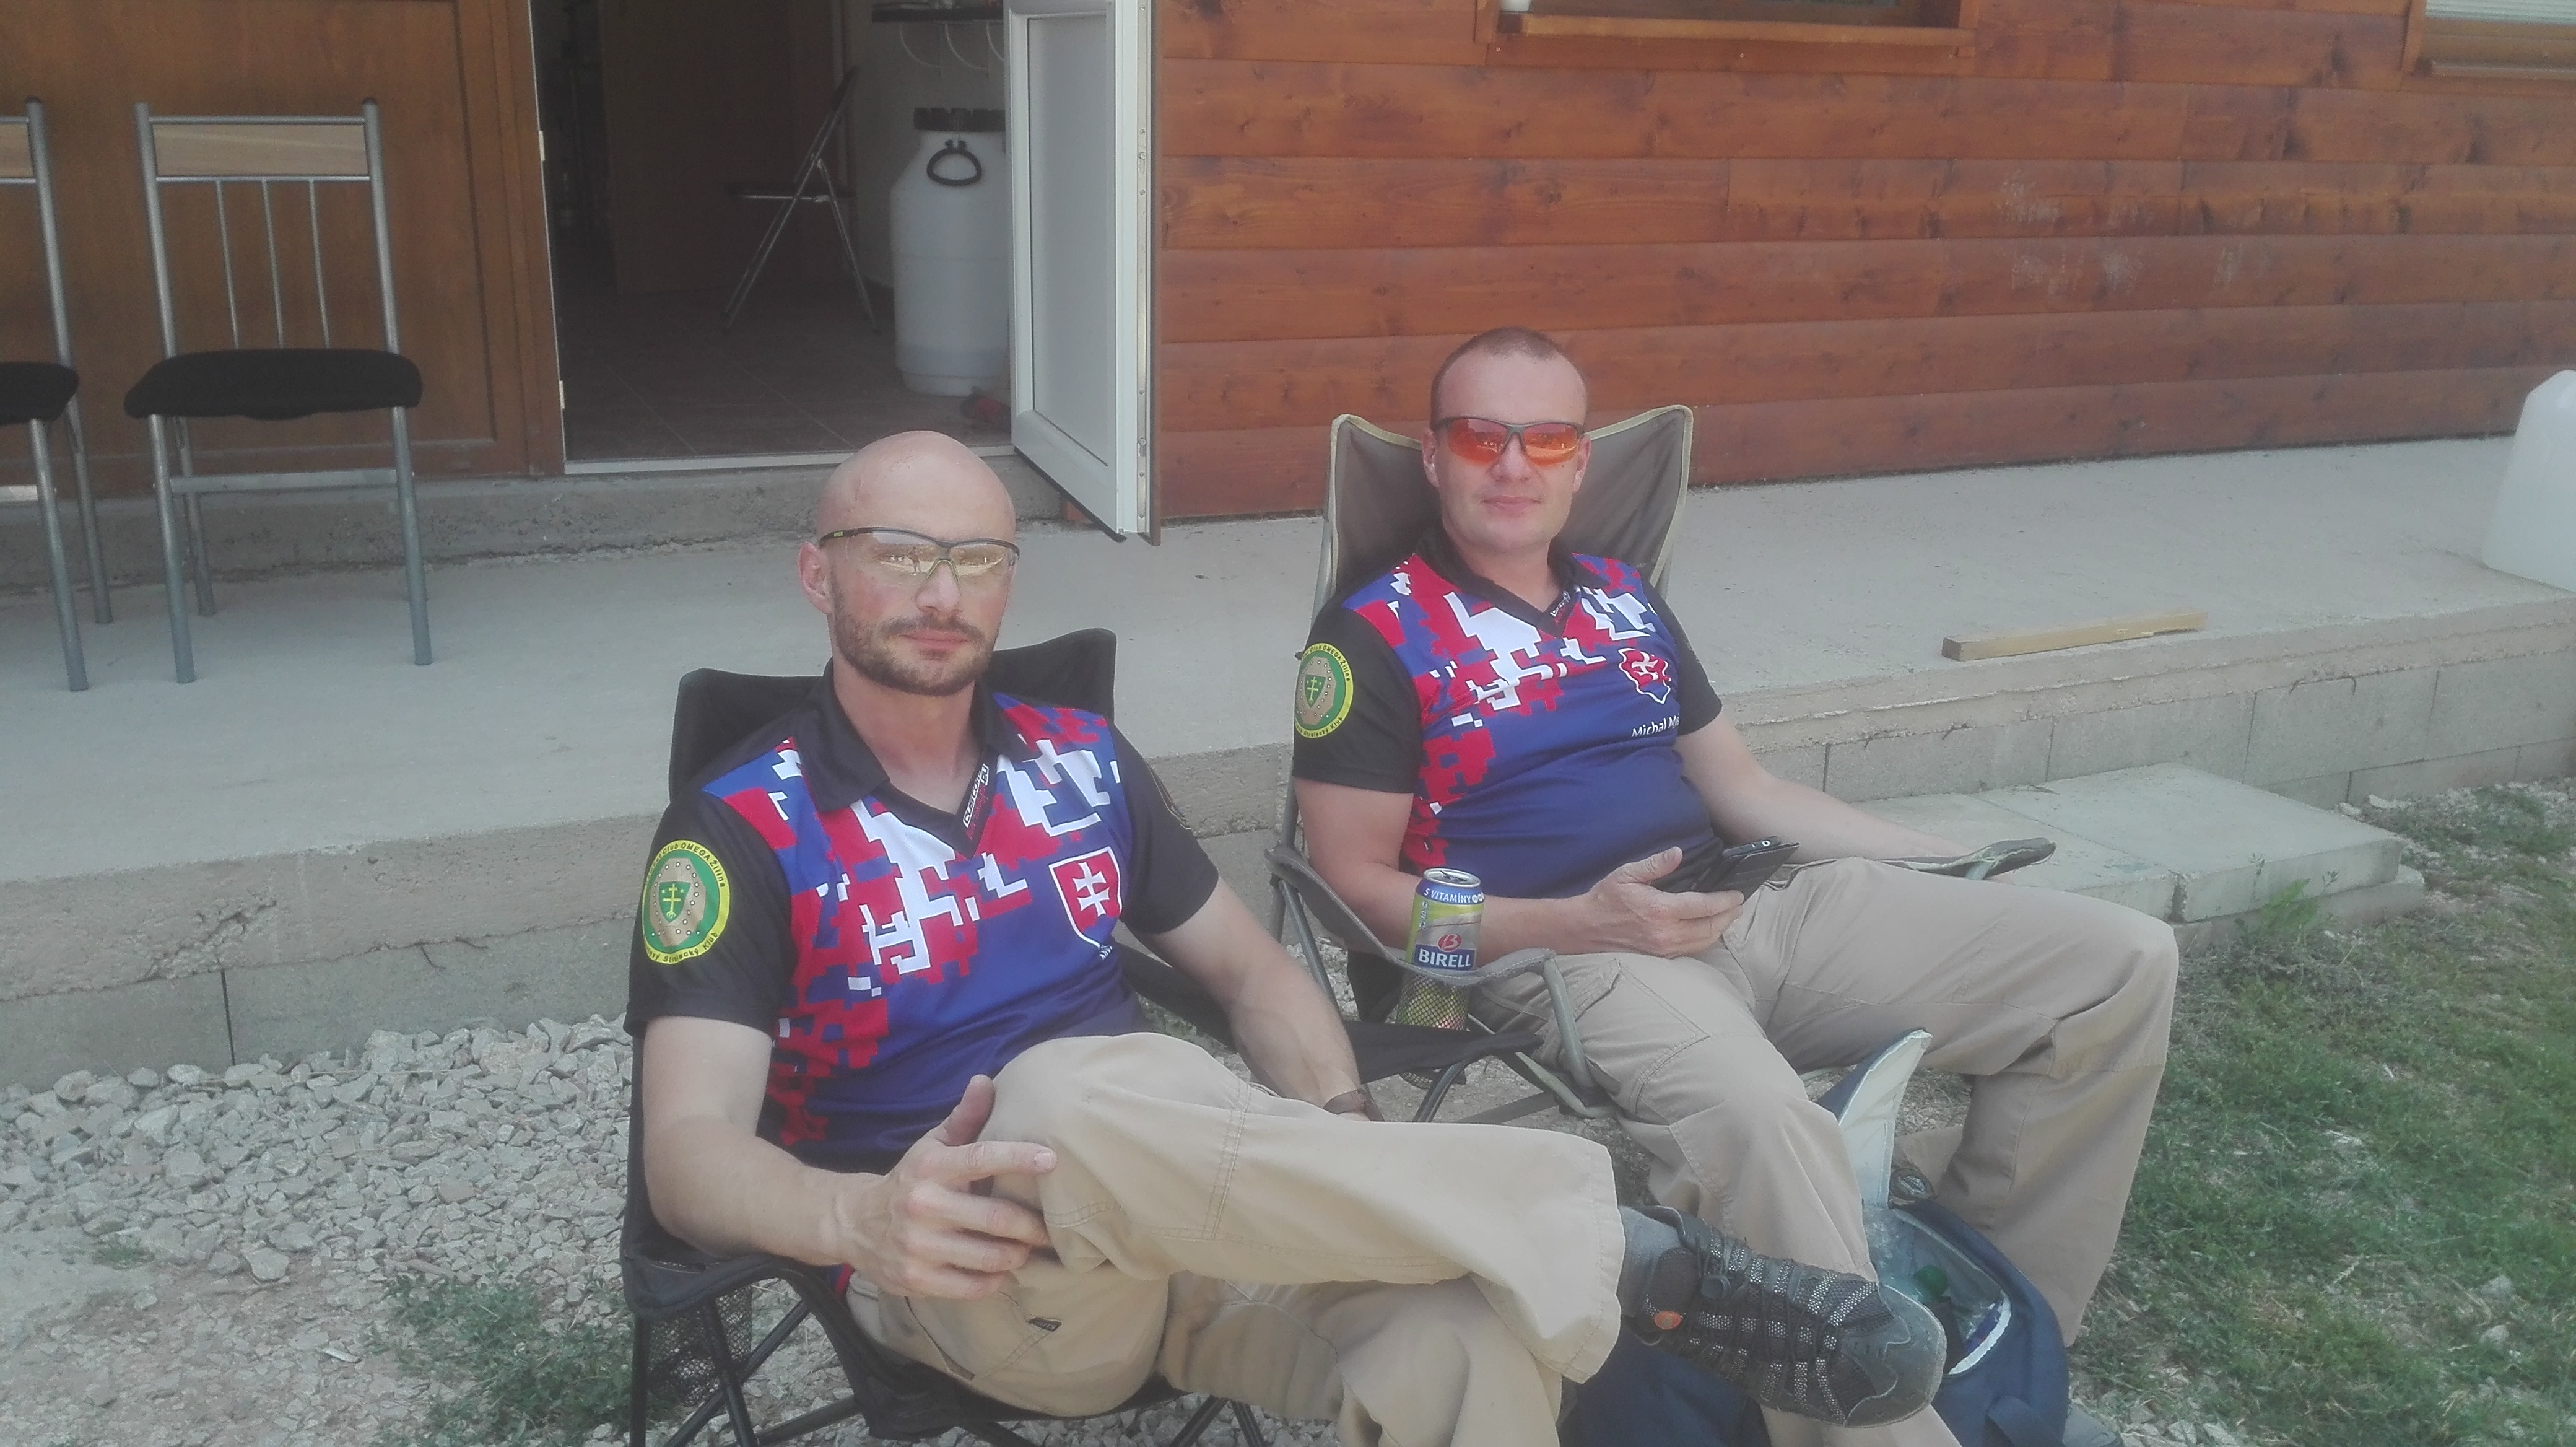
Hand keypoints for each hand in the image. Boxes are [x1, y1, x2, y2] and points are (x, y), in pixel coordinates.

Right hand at [834, 1075, 1056, 1299]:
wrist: (853, 1222)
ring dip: (1018, 1256)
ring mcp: (919, 1246)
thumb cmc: (909, 1180)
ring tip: (1027, 1251)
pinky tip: (1000, 1272)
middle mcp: (924, 1206)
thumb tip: (986, 1081)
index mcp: (931, 1167)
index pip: (982, 1158)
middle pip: (996, 1218)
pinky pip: (972, 1287)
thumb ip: (964, 1118)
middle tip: (1050, 1229)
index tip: (1051, 1160)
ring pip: (989, 1257)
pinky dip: (994, 1281)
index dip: (1020, 1158)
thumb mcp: (932, 1146)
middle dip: (1032, 1226)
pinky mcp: (917, 1279)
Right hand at [1576, 848, 1745, 956]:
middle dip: (1729, 915)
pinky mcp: (1662, 957)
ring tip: (1730, 916)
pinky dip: (1707, 939)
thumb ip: (1656, 864)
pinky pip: (1693, 950)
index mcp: (1661, 910)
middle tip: (1740, 904)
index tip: (1737, 894)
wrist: (1585, 929)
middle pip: (1710, 927)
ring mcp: (1665, 949)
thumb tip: (1678, 853)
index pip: (1704, 906)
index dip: (1725, 900)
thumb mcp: (1627, 874)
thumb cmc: (1605, 899)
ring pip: (1704, 942)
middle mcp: (1667, 933)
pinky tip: (1711, 930)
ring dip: (1721, 929)